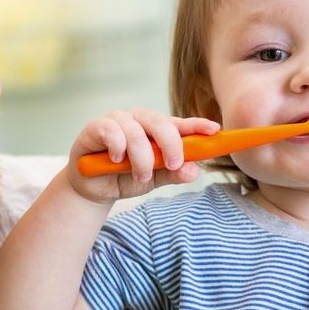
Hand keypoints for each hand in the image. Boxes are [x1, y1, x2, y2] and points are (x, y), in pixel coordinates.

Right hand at [67, 109, 218, 202]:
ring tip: (140, 176)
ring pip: (136, 131)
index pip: (179, 124)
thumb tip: (195, 170)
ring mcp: (117, 121)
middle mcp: (138, 120)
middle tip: (173, 164)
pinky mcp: (95, 127)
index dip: (197, 125)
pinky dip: (117, 147)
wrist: (94, 189)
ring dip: (141, 157)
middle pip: (160, 122)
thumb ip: (173, 174)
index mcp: (156, 129)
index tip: (214, 130)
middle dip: (171, 144)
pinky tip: (116, 160)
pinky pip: (111, 130)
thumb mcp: (153, 180)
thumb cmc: (125, 177)